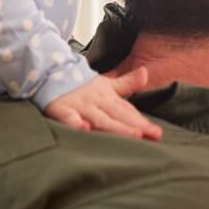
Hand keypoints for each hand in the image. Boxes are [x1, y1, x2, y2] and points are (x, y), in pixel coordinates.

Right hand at [44, 69, 161, 139]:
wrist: (50, 72)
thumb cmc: (81, 84)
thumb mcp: (106, 84)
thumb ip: (127, 83)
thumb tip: (146, 73)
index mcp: (108, 97)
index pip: (128, 111)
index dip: (142, 122)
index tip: (157, 133)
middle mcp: (96, 102)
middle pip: (118, 116)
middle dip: (135, 126)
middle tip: (153, 135)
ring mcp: (79, 106)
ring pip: (100, 119)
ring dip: (116, 127)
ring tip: (134, 135)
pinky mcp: (61, 108)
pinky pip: (69, 117)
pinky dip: (76, 123)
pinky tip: (85, 130)